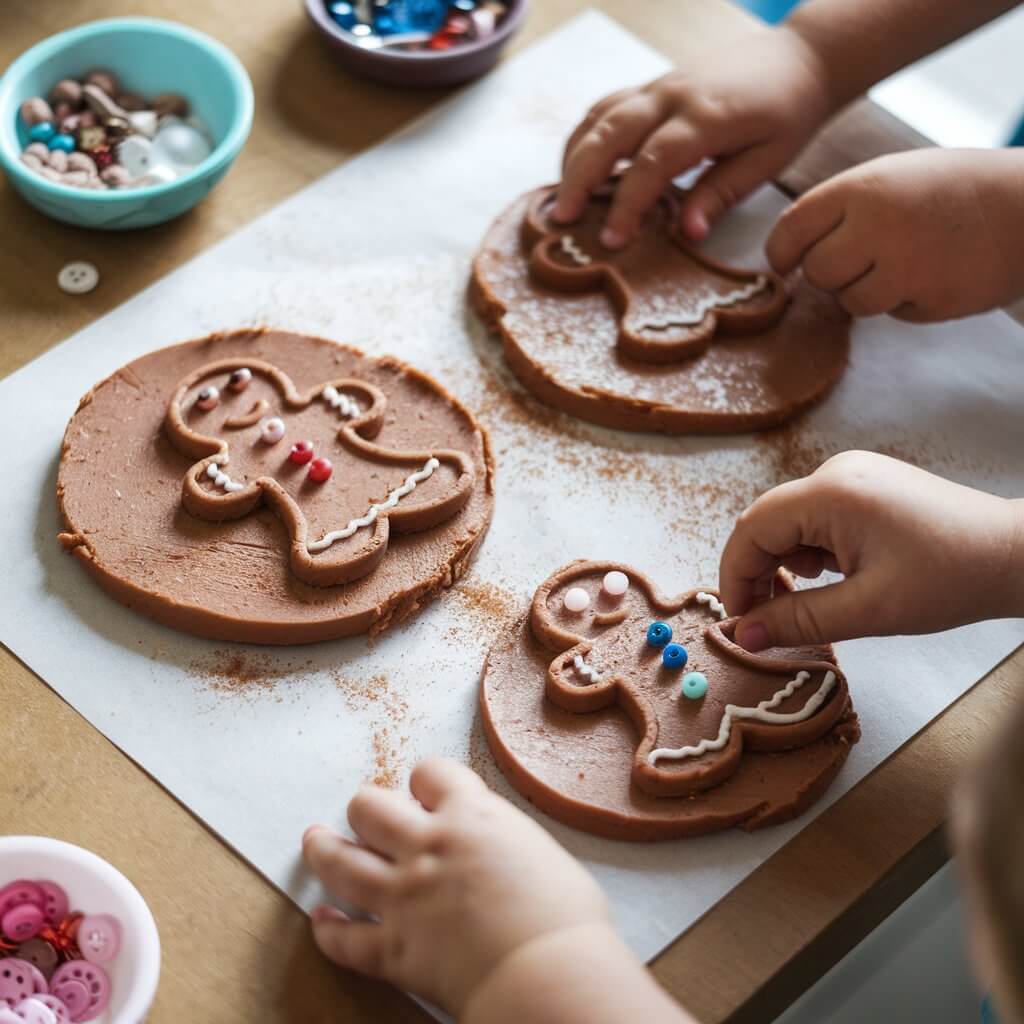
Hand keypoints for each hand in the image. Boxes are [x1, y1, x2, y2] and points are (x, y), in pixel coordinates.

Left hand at [302, 759, 610, 1016]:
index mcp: (470, 816)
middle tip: (367, 814)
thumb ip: (505, 840)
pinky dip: (328, 930)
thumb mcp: (541, 852)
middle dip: (366, 808)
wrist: (547, 974)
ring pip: (340, 861)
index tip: (423, 790)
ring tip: (314, 841)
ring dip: (322, 849)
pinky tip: (320, 920)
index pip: (430, 774)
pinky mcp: (393, 950)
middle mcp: (427, 847)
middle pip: (370, 807)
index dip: (424, 779)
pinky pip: (345, 939)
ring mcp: (403, 897)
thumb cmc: (564, 918)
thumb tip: (500, 850)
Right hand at [553, 24, 830, 246]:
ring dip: (574, 157)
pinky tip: (579, 166)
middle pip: (609, 133)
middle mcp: (673, 96)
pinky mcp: (653, 86)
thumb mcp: (767, 161)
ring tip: (562, 198)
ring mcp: (658, 86)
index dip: (628, 204)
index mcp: (704, 118)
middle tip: (562, 219)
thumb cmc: (788, 114)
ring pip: (599, 116)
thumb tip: (686, 232)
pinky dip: (585, 137)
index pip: (652, 163)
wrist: (799, 58)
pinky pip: (606, 107)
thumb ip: (721, 194)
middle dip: (580, 178)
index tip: (613, 239)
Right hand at [719, 451, 1023, 650]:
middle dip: (758, 572)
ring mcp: (850, 475)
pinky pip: (815, 517)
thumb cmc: (950, 578)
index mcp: (830, 494)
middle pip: (767, 522)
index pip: (752, 529)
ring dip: (784, 564)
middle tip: (766, 620)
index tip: (740, 621)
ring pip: (790, 521)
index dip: (735, 576)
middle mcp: (834, 473)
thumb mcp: (868, 609)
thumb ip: (798, 620)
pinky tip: (831, 576)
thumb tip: (744, 635)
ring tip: (809, 601)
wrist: (1015, 553)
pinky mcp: (864, 485)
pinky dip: (809, 551)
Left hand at [767, 148, 1023, 320]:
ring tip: (902, 263)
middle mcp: (876, 225)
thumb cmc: (954, 189)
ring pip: (848, 301)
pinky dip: (901, 302)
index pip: (792, 228)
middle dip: (831, 273)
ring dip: (865, 291)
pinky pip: (889, 313)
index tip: (785, 262)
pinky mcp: (927, 299)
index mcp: (862, 187)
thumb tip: (790, 252)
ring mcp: (903, 266)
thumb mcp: (893, 177)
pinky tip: (929, 275)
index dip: (781, 252)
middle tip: (860, 259)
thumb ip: (842, 210)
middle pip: (817, 272)